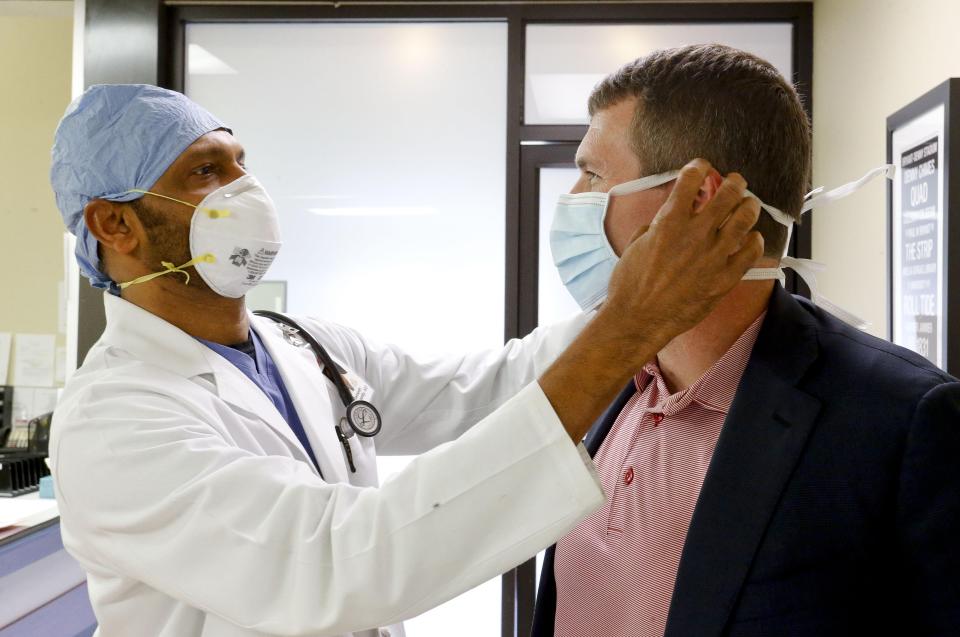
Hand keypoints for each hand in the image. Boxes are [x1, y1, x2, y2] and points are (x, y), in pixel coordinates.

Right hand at [598, 158, 762, 350]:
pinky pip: (751, 251)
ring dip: (748, 206)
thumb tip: (672, 213)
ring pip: (745, 218)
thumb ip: (658, 224)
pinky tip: (749, 239)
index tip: (702, 167)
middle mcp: (694, 235)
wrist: (638, 319)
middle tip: (735, 182)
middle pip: (727, 194)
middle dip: (734, 182)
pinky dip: (753, 240)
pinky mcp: (724, 279)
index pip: (691, 179)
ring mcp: (713, 257)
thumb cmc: (631, 284)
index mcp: (669, 222)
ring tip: (748, 205)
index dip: (699, 167)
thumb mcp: (637, 243)